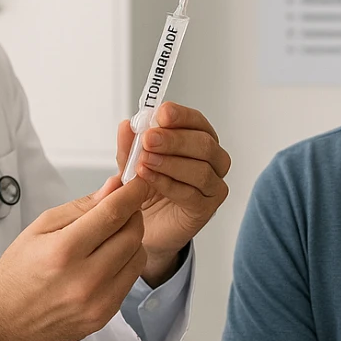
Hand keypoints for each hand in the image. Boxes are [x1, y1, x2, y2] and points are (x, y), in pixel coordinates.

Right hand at [0, 176, 149, 340]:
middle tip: (121, 210)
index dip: (132, 194)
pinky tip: (105, 262)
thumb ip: (81, 207)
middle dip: (132, 216)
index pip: (113, 214)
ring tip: (109, 238)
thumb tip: (112, 188)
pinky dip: (124, 265)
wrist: (4, 320)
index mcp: (64, 251)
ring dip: (131, 241)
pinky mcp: (104, 316)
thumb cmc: (17, 273)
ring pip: (137, 258)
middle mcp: (85, 279)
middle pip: (132, 235)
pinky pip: (130, 281)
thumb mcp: (40, 228)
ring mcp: (97, 302)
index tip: (138, 185)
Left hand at [117, 102, 230, 284]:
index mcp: (198, 140)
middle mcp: (212, 161)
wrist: (141, 226)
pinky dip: (168, 184)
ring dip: (171, 163)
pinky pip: (191, 194)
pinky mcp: (206, 209)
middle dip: (174, 140)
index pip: (197, 122)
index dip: (181, 116)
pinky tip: (149, 178)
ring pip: (202, 170)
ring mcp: (213, 186)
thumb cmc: (144, 190)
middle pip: (204, 144)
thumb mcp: (132, 163)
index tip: (161, 113)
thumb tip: (126, 125)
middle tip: (148, 139)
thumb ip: (130, 146)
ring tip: (145, 161)